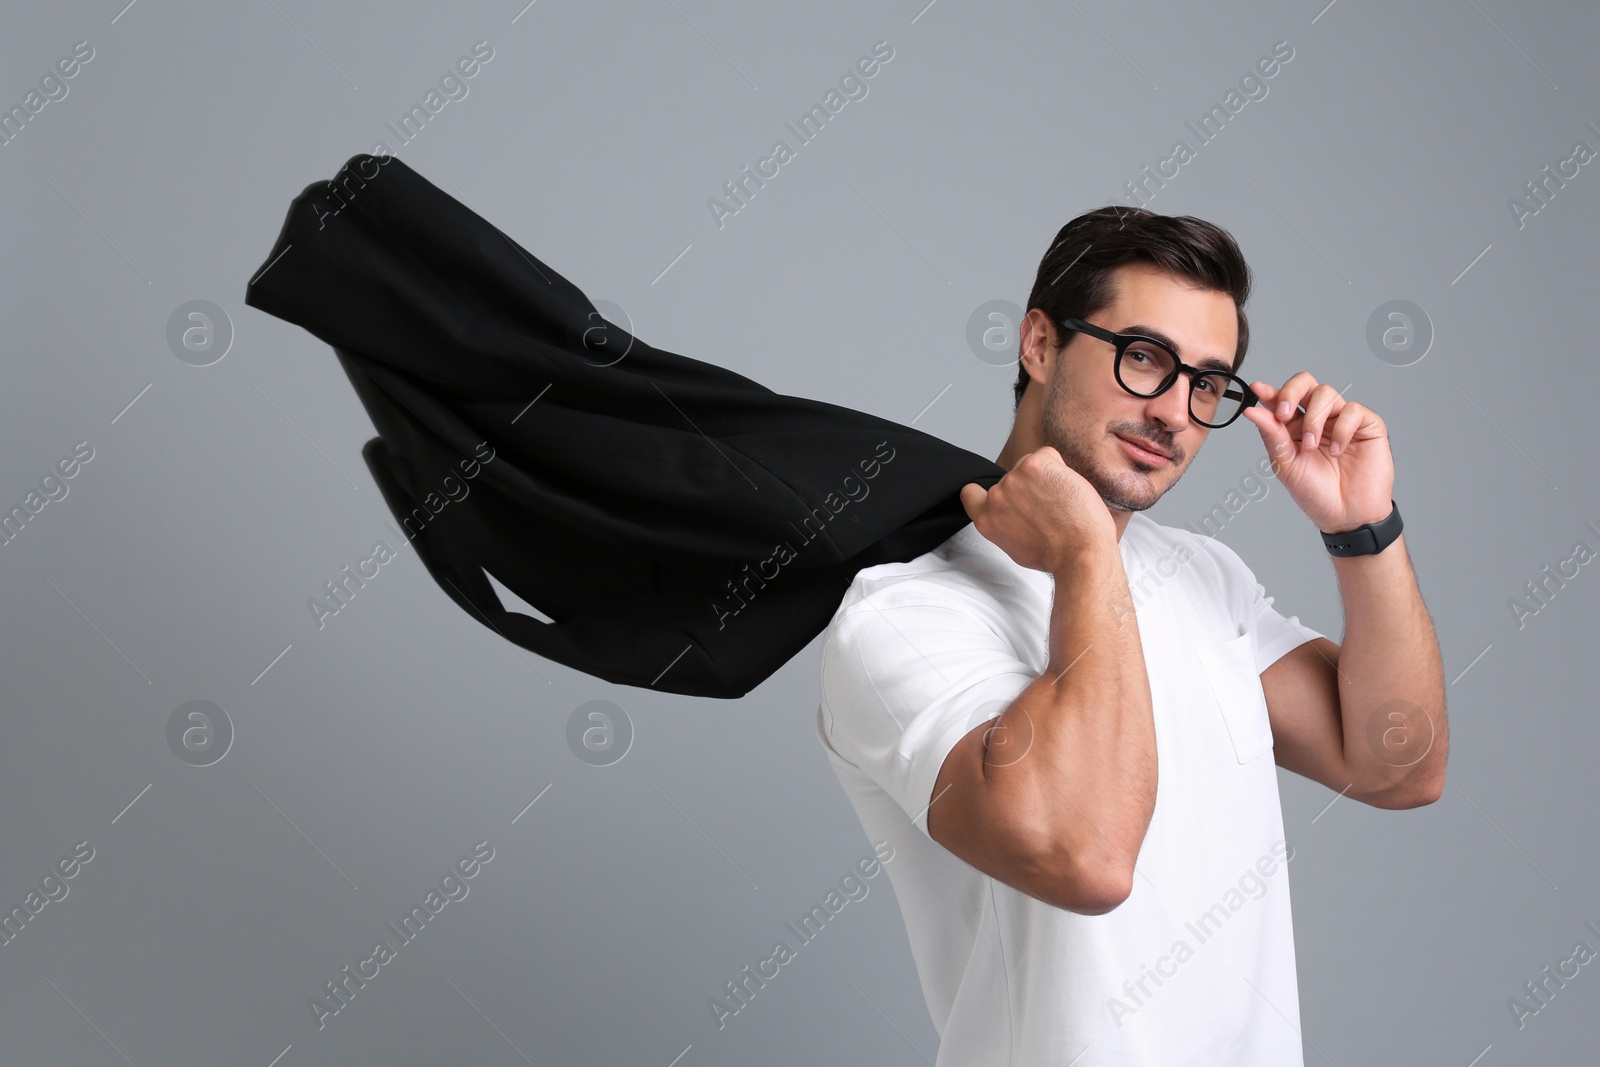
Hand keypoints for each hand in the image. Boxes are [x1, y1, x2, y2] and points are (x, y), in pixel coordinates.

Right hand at [959, 446, 1115, 571]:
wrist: (1080, 551)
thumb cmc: (1057, 555)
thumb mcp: (1017, 548)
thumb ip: (1006, 525)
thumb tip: (1015, 515)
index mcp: (987, 519)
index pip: (970, 493)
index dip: (985, 490)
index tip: (1003, 496)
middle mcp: (996, 497)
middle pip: (1010, 479)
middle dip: (1028, 488)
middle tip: (1049, 508)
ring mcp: (1013, 478)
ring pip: (1030, 465)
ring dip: (1045, 477)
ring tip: (1061, 503)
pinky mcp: (1034, 464)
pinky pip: (1048, 455)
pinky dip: (1059, 468)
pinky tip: (1067, 491)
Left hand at [1240, 374, 1394, 532]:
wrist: (1345, 515)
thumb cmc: (1316, 492)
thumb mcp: (1286, 464)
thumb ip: (1272, 435)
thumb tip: (1252, 411)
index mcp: (1295, 426)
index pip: (1282, 398)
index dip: (1270, 391)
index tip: (1258, 389)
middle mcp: (1319, 418)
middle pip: (1306, 382)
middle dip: (1291, 391)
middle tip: (1284, 413)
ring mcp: (1342, 420)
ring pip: (1327, 392)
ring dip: (1314, 419)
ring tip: (1312, 446)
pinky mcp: (1367, 425)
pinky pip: (1352, 410)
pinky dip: (1342, 429)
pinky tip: (1338, 451)